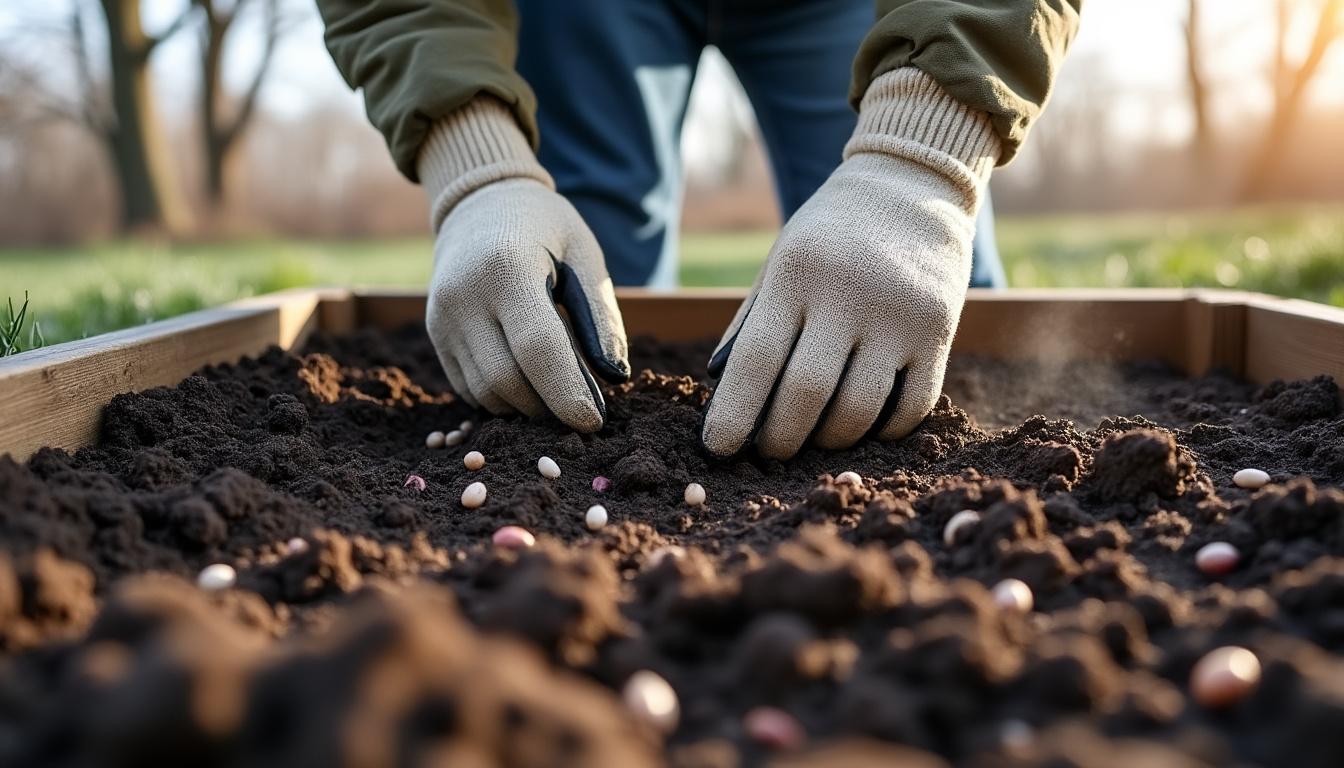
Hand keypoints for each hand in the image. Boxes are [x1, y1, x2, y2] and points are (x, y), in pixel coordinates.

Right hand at [419, 98, 628, 432]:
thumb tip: (614, 377)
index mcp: (507, 268)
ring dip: (525, 407)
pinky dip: (502, 398)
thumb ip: (601, 314)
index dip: (566, 392)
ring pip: (485, 392)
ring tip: (557, 394)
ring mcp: (443, 317)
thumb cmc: (546, 229)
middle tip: (582, 410)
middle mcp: (464, 295)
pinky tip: (528, 384)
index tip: (593, 422)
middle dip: (548, 407)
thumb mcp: (585, 254)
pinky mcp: (435, 334)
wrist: (479, 204)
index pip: (536, 347)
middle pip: (506, 379)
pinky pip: (469, 387)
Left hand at [700, 68, 998, 458]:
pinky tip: (864, 425)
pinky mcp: (940, 330)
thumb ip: (753, 325)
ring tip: (814, 439)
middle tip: (769, 452)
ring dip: (830, 440)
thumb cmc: (830, 235)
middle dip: (780, 438)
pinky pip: (912, 406)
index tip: (717, 449)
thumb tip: (726, 402)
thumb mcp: (781, 262)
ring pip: (860, 409)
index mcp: (797, 273)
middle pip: (808, 394)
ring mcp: (900, 314)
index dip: (734, 414)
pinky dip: (883, 429)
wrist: (912, 185)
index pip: (757, 359)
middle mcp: (849, 293)